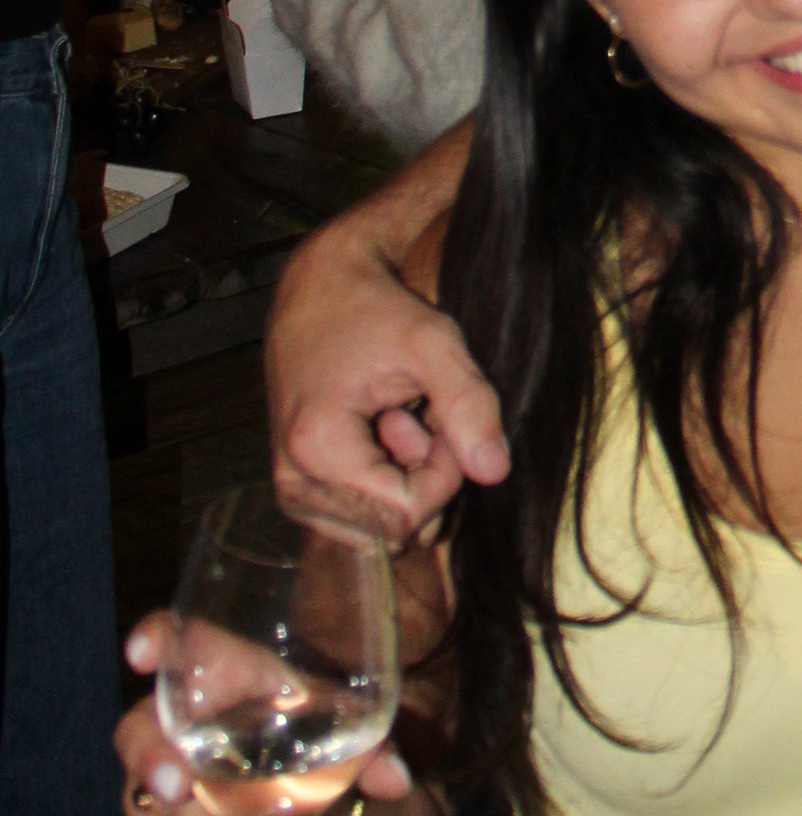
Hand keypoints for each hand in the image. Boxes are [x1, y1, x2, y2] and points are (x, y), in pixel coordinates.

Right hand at [116, 616, 411, 815]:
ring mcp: (168, 769)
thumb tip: (398, 781)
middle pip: (145, 726)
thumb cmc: (314, 728)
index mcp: (232, 675)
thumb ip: (371, 749)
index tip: (142, 654)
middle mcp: (185, 718)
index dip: (160, 641)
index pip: (188, 644)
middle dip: (155, 756)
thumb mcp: (345, 731)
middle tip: (178, 789)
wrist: (302, 777)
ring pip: (144, 792)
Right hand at [267, 213, 507, 540]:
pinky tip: (379, 430)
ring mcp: (291, 491)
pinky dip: (384, 482)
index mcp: (317, 450)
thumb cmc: (373, 310)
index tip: (442, 418)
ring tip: (394, 417)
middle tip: (414, 413)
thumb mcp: (433, 342)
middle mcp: (293, 483)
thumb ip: (468, 403)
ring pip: (381, 526)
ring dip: (405, 479)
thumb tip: (495, 473)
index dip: (445, 472)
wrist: (319, 288)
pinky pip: (362, 516)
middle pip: (393, 526)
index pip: (407, 512)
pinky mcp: (297, 489)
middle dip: (423, 476)